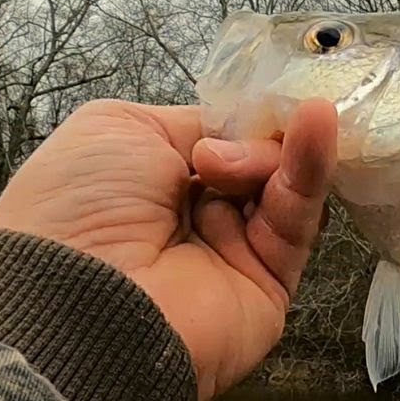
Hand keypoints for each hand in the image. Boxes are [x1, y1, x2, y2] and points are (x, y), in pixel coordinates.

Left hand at [0, 98, 338, 400]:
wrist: (85, 300)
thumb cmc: (81, 208)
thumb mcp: (122, 128)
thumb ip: (194, 123)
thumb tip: (241, 138)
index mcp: (153, 182)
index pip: (219, 140)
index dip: (242, 119)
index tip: (261, 100)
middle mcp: (195, 218)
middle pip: (257, 161)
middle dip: (258, 137)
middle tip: (229, 146)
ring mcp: (235, 252)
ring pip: (282, 187)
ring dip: (291, 148)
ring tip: (308, 116)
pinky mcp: (271, 283)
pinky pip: (294, 222)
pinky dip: (310, 170)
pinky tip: (318, 126)